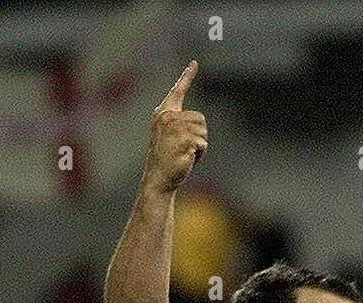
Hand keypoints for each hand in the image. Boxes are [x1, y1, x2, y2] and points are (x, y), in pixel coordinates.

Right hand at [143, 61, 206, 193]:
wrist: (159, 178)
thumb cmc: (168, 159)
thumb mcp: (172, 137)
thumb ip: (182, 125)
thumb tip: (199, 123)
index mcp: (163, 113)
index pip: (177, 91)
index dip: (187, 76)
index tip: (194, 63)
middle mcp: (168, 117)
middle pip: (200, 118)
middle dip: (200, 135)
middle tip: (186, 148)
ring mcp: (174, 128)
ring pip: (203, 131)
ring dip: (200, 145)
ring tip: (185, 153)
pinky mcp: (183, 140)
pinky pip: (203, 144)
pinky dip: (200, 154)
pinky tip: (187, 159)